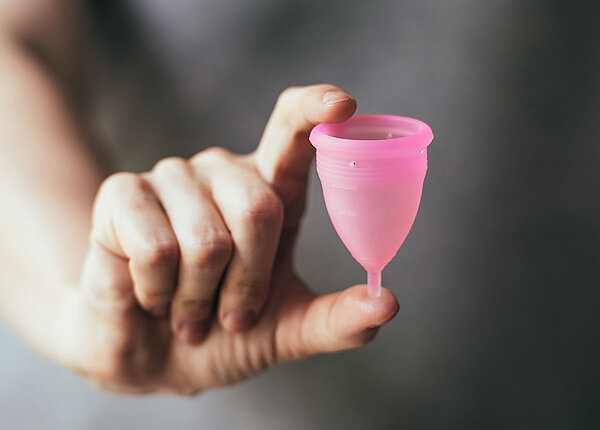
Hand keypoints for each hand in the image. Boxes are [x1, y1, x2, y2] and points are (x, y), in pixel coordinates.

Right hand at [75, 84, 398, 394]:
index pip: (292, 129)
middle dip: (248, 282)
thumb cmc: (223, 333)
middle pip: (259, 206)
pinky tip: (151, 295)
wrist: (151, 355)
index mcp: (269, 192)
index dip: (314, 109)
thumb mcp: (288, 330)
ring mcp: (171, 176)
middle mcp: (223, 173)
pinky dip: (158, 291)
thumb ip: (336, 319)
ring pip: (205, 237)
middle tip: (229, 316)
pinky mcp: (122, 192)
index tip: (343, 104)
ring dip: (199, 296)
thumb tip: (388, 304)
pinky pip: (156, 247)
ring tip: (187, 309)